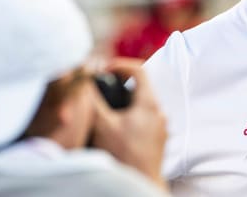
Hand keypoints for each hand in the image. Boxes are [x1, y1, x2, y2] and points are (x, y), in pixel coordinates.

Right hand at [90, 59, 167, 189]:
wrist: (141, 182)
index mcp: (149, 104)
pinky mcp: (158, 138)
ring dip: (124, 103)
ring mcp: (160, 126)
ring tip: (105, 110)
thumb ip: (94, 101)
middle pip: (140, 88)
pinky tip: (114, 128)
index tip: (105, 69)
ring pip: (141, 105)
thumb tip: (86, 82)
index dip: (120, 65)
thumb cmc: (123, 154)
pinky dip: (129, 117)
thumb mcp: (103, 125)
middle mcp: (159, 112)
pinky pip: (144, 120)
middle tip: (101, 88)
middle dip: (120, 85)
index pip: (139, 70)